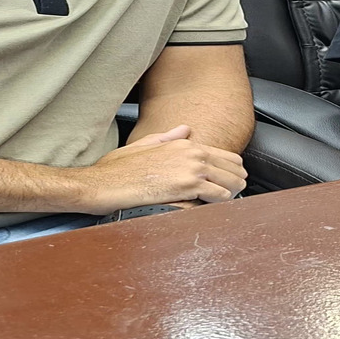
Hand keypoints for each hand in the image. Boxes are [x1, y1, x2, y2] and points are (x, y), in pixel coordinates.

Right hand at [79, 125, 245, 210]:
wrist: (103, 183)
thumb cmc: (118, 168)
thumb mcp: (145, 144)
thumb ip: (169, 137)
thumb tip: (185, 129)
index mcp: (184, 144)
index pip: (226, 156)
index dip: (234, 171)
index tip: (233, 181)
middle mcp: (192, 154)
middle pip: (234, 169)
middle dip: (237, 183)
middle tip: (235, 194)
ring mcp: (192, 170)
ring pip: (231, 183)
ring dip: (231, 194)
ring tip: (226, 203)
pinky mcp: (187, 188)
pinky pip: (219, 196)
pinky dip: (220, 204)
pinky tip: (214, 208)